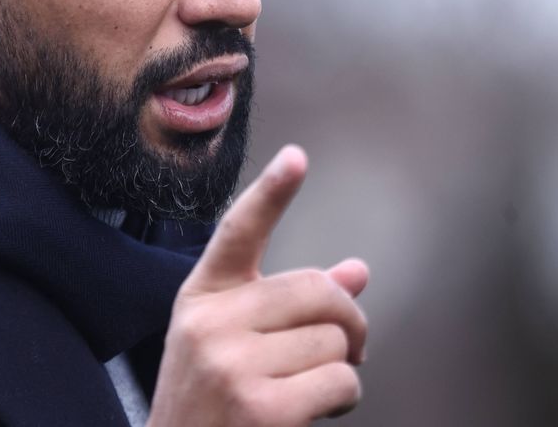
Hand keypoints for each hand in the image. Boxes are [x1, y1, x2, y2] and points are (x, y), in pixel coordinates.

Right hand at [147, 146, 368, 426]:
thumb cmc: (211, 405)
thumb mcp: (233, 345)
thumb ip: (289, 306)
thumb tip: (357, 271)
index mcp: (200, 296)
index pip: (238, 232)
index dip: (271, 192)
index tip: (296, 157)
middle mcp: (210, 322)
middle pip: (318, 290)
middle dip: (349, 321)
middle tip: (349, 348)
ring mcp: (231, 364)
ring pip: (334, 341)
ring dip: (341, 370)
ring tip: (307, 391)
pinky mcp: (260, 407)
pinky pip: (340, 381)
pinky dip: (342, 400)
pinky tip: (312, 413)